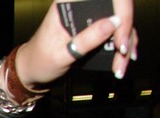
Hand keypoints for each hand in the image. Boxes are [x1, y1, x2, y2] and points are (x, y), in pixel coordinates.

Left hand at [16, 0, 135, 89]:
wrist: (33, 70)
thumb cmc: (39, 60)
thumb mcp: (61, 55)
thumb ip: (86, 40)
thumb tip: (112, 23)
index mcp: (67, 3)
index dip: (120, 15)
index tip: (120, 40)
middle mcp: (80, 4)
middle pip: (117, 9)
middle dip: (125, 33)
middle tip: (123, 55)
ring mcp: (90, 14)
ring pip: (120, 21)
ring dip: (126, 42)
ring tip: (120, 65)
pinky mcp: (95, 25)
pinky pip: (117, 30)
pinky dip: (121, 45)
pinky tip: (121, 60)